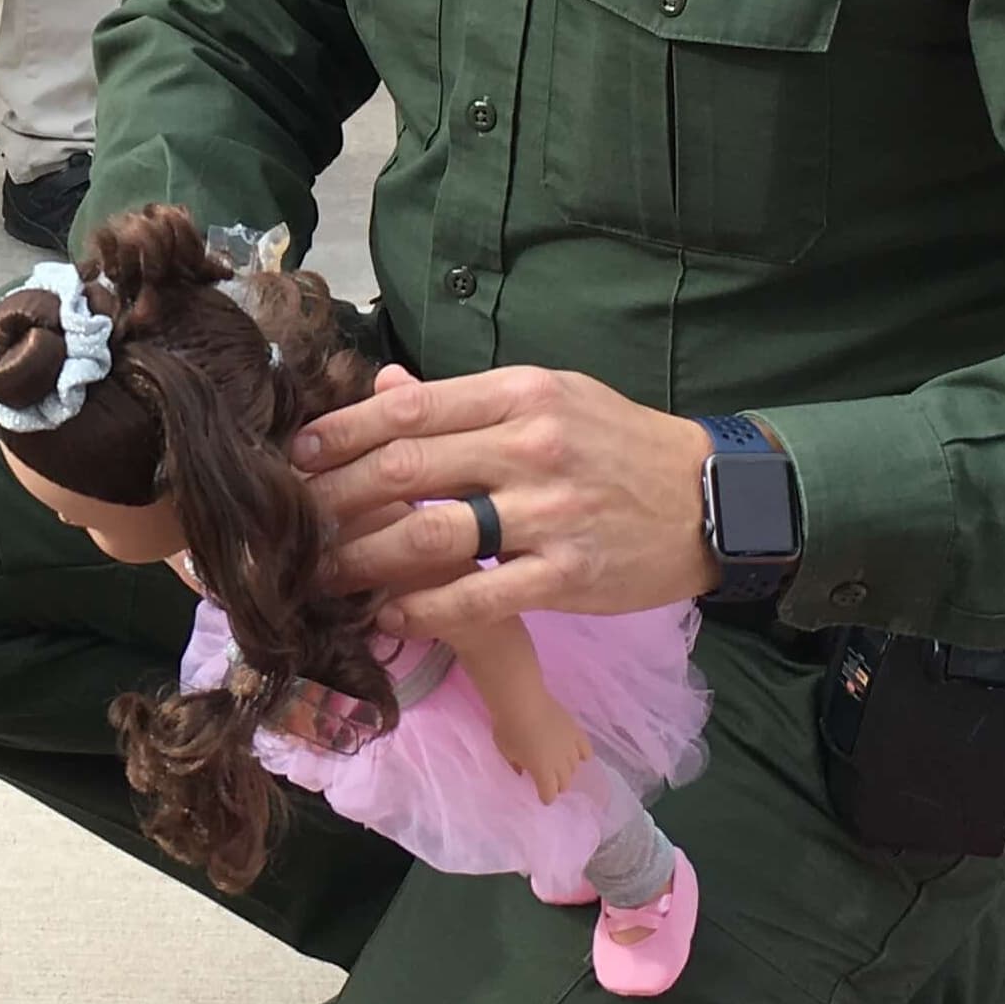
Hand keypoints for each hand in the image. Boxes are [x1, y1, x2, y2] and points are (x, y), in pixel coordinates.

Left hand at [296, 365, 716, 635]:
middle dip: (336, 497)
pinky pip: (479, 595)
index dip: (342, 434)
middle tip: (291, 520)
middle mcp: (530, 446)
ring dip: (365, 558)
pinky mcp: (567, 574)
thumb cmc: (620, 443)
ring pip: (432, 533)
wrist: (712, 497)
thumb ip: (468, 401)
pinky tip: (389, 614)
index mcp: (520, 395)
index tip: (297, 455)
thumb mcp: (552, 397)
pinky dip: (426, 607)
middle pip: (407, 468)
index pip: (411, 408)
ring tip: (323, 574)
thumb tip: (387, 388)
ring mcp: (549, 513)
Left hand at [495, 709, 588, 805]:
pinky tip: (578, 755)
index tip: (542, 796)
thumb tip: (523, 772)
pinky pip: (586, 750)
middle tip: (549, 781)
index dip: (545, 797)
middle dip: (557, 785)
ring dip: (567, 771)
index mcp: (542, 771)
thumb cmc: (508, 727)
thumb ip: (516, 765)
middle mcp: (560, 763)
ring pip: (575, 768)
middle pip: (564, 783)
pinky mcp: (576, 732)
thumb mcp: (505, 751)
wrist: (521, 699)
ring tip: (559, 767)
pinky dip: (583, 755)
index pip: (549, 794)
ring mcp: (570, 747)